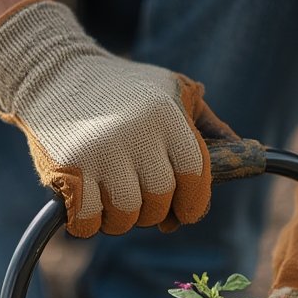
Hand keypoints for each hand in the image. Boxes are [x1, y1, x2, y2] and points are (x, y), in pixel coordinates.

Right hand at [0, 0, 234, 236]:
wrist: (52, 73)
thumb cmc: (121, 88)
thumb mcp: (170, 90)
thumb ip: (206, 121)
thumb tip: (245, 149)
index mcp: (167, 117)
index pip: (193, 178)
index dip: (192, 204)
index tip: (184, 212)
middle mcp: (136, 135)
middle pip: (158, 203)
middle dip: (153, 213)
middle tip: (141, 203)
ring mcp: (99, 153)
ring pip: (124, 217)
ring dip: (120, 221)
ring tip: (112, 202)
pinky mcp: (68, 168)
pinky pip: (88, 222)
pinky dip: (89, 225)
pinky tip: (87, 208)